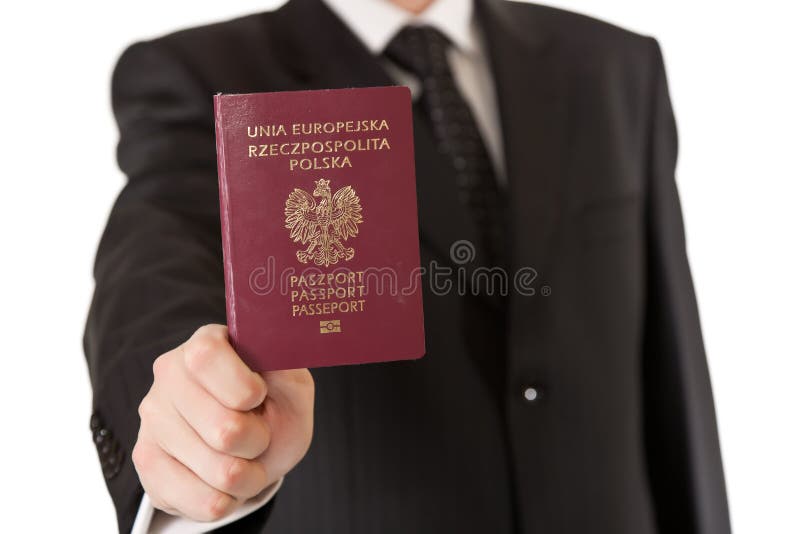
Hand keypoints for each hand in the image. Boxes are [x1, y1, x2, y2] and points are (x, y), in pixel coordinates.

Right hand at [132, 324, 313, 520]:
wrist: (253, 448)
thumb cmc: (272, 408)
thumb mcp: (291, 385)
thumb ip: (284, 369)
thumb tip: (270, 355)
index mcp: (205, 343)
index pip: (206, 358)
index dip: (244, 388)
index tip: (259, 396)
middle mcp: (169, 375)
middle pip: (224, 429)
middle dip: (259, 441)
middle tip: (259, 433)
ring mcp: (152, 419)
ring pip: (219, 471)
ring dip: (249, 474)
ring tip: (246, 457)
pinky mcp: (147, 462)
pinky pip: (202, 502)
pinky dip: (229, 499)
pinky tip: (225, 481)